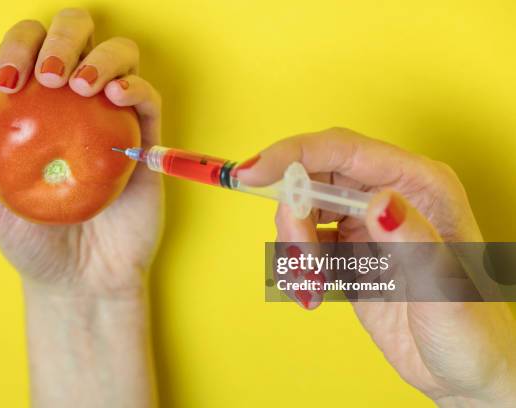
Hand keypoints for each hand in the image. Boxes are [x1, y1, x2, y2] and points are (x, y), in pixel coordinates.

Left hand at [0, 9, 162, 296]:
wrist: (81, 282)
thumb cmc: (33, 243)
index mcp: (37, 111)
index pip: (31, 52)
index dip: (19, 46)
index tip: (9, 80)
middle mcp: (77, 108)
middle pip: (79, 39)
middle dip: (64, 37)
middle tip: (50, 75)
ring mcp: (114, 123)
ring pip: (121, 59)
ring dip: (103, 57)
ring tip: (84, 84)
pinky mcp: (146, 143)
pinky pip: (149, 102)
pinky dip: (137, 88)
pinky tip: (117, 96)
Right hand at [237, 128, 515, 405]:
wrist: (464, 370)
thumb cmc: (472, 329)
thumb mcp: (447, 286)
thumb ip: (412, 239)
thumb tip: (378, 202)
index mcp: (420, 185)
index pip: (343, 150)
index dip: (293, 155)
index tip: (253, 173)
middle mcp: (389, 195)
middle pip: (315, 178)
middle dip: (293, 215)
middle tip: (300, 259)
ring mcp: (366, 223)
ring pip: (304, 211)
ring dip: (294, 246)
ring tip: (313, 285)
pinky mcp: (349, 251)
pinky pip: (306, 244)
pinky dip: (298, 267)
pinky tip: (313, 293)